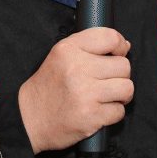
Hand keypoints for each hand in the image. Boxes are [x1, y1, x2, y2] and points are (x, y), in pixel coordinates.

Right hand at [17, 28, 133, 152]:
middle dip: (119, 75)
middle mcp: (77, 69)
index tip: (117, 54)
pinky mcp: (91, 116)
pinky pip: (120, 111)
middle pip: (124, 66)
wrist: (29, 119)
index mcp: (69, 50)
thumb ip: (89, 44)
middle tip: (106, 81)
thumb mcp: (60, 55)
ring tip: (107, 96)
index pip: (111, 38)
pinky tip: (99, 110)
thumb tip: (124, 45)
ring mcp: (85, 94)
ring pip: (127, 88)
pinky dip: (113, 113)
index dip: (120, 46)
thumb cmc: (48, 87)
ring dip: (121, 95)